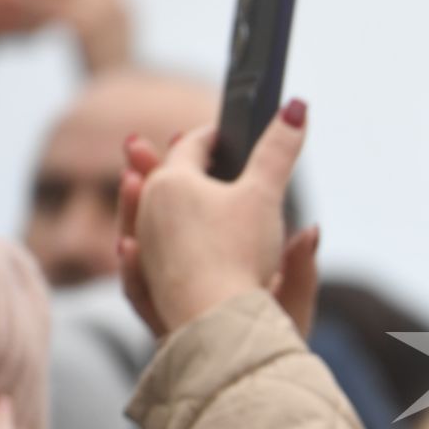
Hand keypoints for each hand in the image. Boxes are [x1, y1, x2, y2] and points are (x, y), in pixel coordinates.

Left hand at [116, 103, 305, 338]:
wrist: (214, 321)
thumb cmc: (238, 254)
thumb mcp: (266, 196)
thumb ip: (279, 151)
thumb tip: (296, 106)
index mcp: (174, 182)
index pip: (192, 146)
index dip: (215, 137)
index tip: (229, 135)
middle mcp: (148, 210)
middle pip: (164, 176)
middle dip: (178, 162)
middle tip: (172, 143)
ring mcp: (143, 249)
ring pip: (143, 214)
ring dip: (145, 196)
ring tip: (139, 182)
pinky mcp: (146, 284)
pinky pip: (136, 257)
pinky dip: (137, 244)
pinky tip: (131, 244)